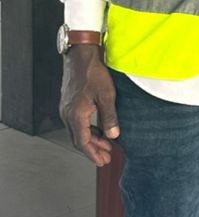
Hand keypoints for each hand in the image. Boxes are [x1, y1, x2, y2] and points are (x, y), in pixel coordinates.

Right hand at [60, 46, 118, 166]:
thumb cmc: (93, 73)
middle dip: (93, 150)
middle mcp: (67, 114)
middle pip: (79, 139)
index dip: (93, 154)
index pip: (83, 142)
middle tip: (106, 158)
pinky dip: (88, 130)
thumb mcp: (107, 95)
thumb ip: (110, 117)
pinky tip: (100, 130)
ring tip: (106, 146)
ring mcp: (67, 108)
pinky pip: (77, 123)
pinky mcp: (69, 103)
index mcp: (76, 115)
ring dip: (92, 140)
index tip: (102, 161)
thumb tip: (113, 136)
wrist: (81, 55)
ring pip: (77, 131)